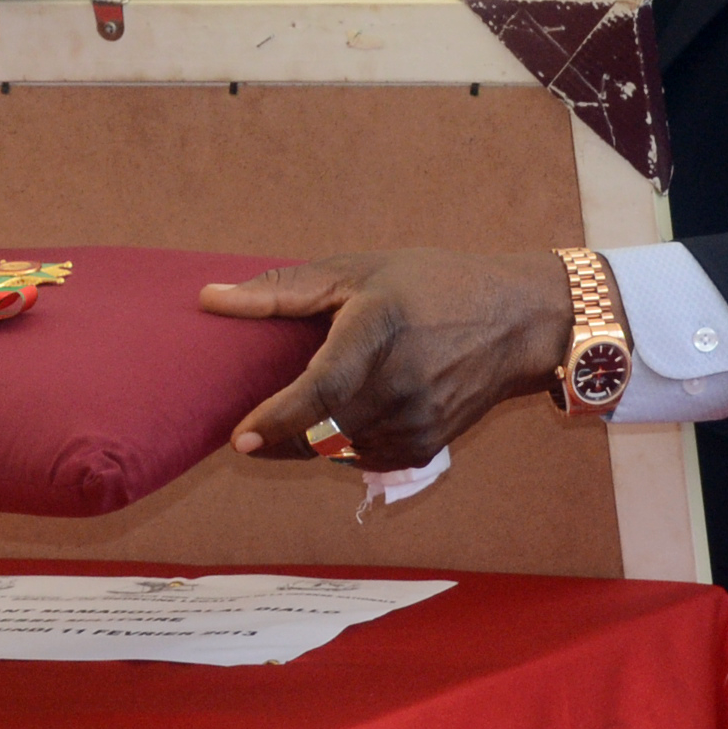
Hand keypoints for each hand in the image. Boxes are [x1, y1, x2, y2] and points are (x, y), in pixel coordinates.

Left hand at [209, 250, 574, 469]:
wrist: (517, 321)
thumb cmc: (430, 285)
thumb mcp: (358, 270)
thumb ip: (282, 289)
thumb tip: (210, 298)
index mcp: (380, 329)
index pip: (324, 387)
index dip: (280, 417)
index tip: (239, 438)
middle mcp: (401, 383)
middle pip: (320, 431)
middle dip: (276, 436)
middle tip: (248, 426)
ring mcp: (417, 421)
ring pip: (335, 451)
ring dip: (305, 442)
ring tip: (295, 415)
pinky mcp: (425, 447)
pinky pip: (361, 457)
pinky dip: (339, 445)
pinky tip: (344, 417)